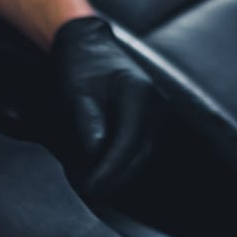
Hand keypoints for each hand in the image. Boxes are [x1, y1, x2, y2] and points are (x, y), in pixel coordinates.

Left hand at [49, 15, 156, 194]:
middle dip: (113, 177)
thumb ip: (87, 117)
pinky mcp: (154, 121)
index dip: (109, 169)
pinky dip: (124, 162)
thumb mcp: (76, 89)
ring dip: (119, 172)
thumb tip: (95, 148)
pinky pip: (142, 149)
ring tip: (90, 181)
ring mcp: (159, 113)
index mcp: (139, 92)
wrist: (92, 47)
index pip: (128, 141)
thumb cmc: (81, 67)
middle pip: (140, 153)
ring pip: (143, 155)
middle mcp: (157, 104)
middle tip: (85, 189)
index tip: (88, 187)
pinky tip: (101, 169)